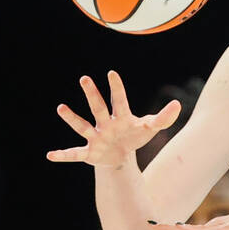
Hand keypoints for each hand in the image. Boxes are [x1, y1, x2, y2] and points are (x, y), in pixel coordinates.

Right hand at [49, 71, 181, 167]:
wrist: (122, 156)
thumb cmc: (134, 136)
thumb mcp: (150, 128)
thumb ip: (164, 118)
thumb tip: (178, 104)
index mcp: (121, 116)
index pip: (120, 100)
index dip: (117, 88)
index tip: (111, 73)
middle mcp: (105, 124)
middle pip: (99, 108)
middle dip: (92, 94)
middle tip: (85, 78)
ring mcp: (95, 137)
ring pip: (82, 126)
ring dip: (72, 118)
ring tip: (60, 108)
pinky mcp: (90, 153)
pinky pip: (74, 153)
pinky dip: (63, 155)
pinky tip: (50, 156)